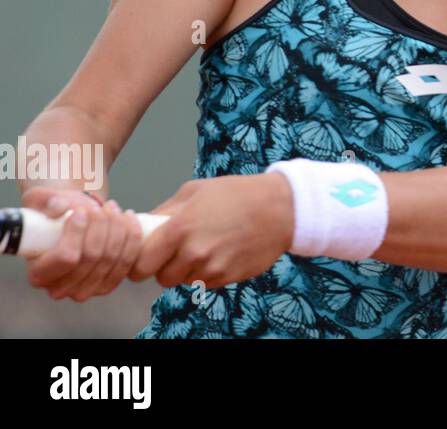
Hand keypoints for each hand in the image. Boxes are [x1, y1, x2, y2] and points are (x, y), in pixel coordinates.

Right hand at [21, 187, 145, 300]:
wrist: (71, 220)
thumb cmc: (53, 212)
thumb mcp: (42, 200)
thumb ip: (48, 202)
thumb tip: (60, 208)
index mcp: (38, 274)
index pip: (67, 257)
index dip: (78, 231)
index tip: (81, 211)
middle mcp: (60, 289)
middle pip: (93, 257)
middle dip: (102, 225)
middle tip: (102, 205)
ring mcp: (86, 290)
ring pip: (113, 258)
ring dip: (118, 228)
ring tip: (112, 208)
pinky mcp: (108, 284)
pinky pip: (128, 261)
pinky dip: (132, 237)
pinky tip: (128, 217)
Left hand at [129, 173, 294, 290]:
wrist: (281, 208)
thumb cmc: (237, 194)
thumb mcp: (195, 191)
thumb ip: (165, 211)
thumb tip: (142, 225)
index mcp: (179, 229)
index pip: (141, 265)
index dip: (139, 263)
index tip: (145, 258)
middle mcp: (193, 253)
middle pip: (161, 278)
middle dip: (165, 267)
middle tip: (178, 251)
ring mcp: (212, 268)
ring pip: (184, 282)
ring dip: (188, 270)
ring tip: (205, 247)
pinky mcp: (228, 278)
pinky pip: (205, 283)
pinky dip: (208, 272)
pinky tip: (222, 251)